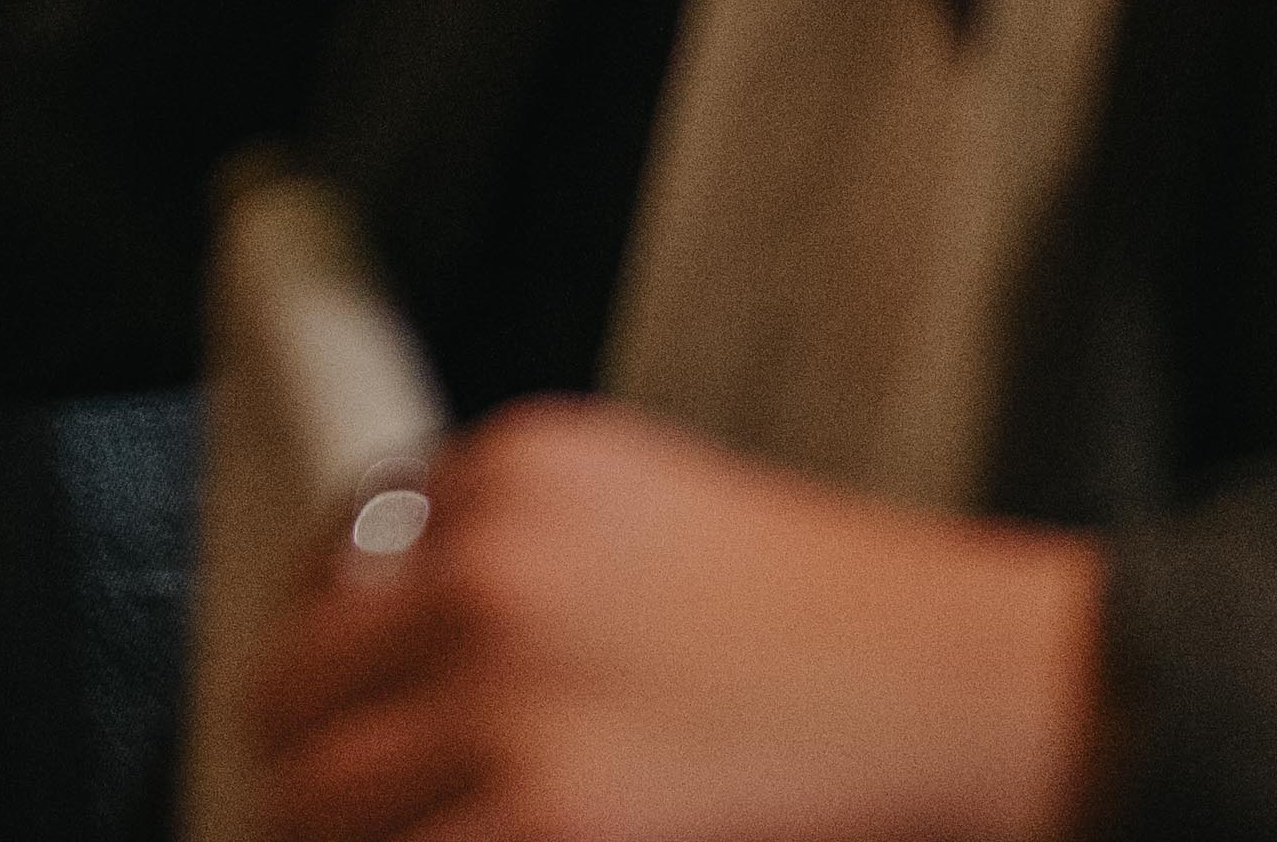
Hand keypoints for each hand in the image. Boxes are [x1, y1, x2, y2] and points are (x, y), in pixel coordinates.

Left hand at [249, 402, 1098, 841]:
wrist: (985, 692)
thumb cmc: (854, 631)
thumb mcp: (663, 516)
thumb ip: (520, 552)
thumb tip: (386, 647)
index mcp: (516, 472)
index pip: (331, 561)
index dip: (329, 656)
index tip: (332, 712)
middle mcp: (491, 571)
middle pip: (292, 692)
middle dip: (313, 767)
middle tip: (345, 811)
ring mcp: (510, 707)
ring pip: (323, 806)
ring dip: (357, 837)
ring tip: (427, 841)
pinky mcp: (547, 825)